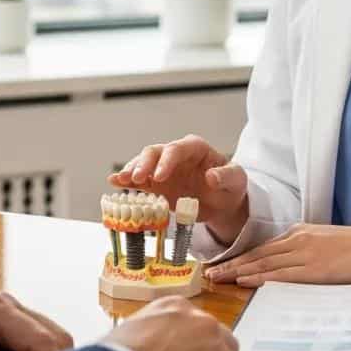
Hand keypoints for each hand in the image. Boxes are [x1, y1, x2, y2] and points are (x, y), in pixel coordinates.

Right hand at [108, 134, 249, 245]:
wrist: (223, 202)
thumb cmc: (230, 186)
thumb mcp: (236, 180)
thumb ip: (225, 176)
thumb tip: (211, 176)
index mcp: (195, 148)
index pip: (177, 149)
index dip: (166, 161)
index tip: (159, 177)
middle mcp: (176, 155)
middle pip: (155, 152)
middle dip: (144, 164)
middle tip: (136, 179)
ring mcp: (163, 168)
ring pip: (143, 162)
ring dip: (131, 170)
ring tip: (120, 180)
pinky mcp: (155, 183)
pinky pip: (139, 179)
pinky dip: (126, 180)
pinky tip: (114, 181)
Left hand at [204, 224, 350, 286]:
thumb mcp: (324, 243)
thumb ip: (304, 251)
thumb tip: (286, 267)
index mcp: (299, 233)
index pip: (261, 248)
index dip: (239, 258)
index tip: (220, 266)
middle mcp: (297, 240)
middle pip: (256, 255)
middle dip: (231, 265)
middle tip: (209, 275)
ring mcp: (304, 253)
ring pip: (263, 263)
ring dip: (238, 272)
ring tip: (218, 280)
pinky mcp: (314, 269)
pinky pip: (281, 274)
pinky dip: (259, 278)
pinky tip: (244, 282)